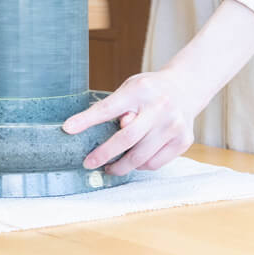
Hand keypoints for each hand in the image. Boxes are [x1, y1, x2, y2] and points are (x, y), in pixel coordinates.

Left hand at [63, 68, 202, 174]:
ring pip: (141, 157)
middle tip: (88, 163)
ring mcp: (174, 125)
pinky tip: (133, 161)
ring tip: (109, 167)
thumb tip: (95, 132)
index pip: (108, 108)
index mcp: (140, 90)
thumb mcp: (130, 88)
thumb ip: (116, 107)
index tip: (68, 129)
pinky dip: (140, 166)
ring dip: (121, 166)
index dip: (86, 120)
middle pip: (126, 139)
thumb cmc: (149, 90)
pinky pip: (154, 163)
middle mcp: (159, 107)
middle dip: (103, 154)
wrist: (185, 88)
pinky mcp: (183, 140)